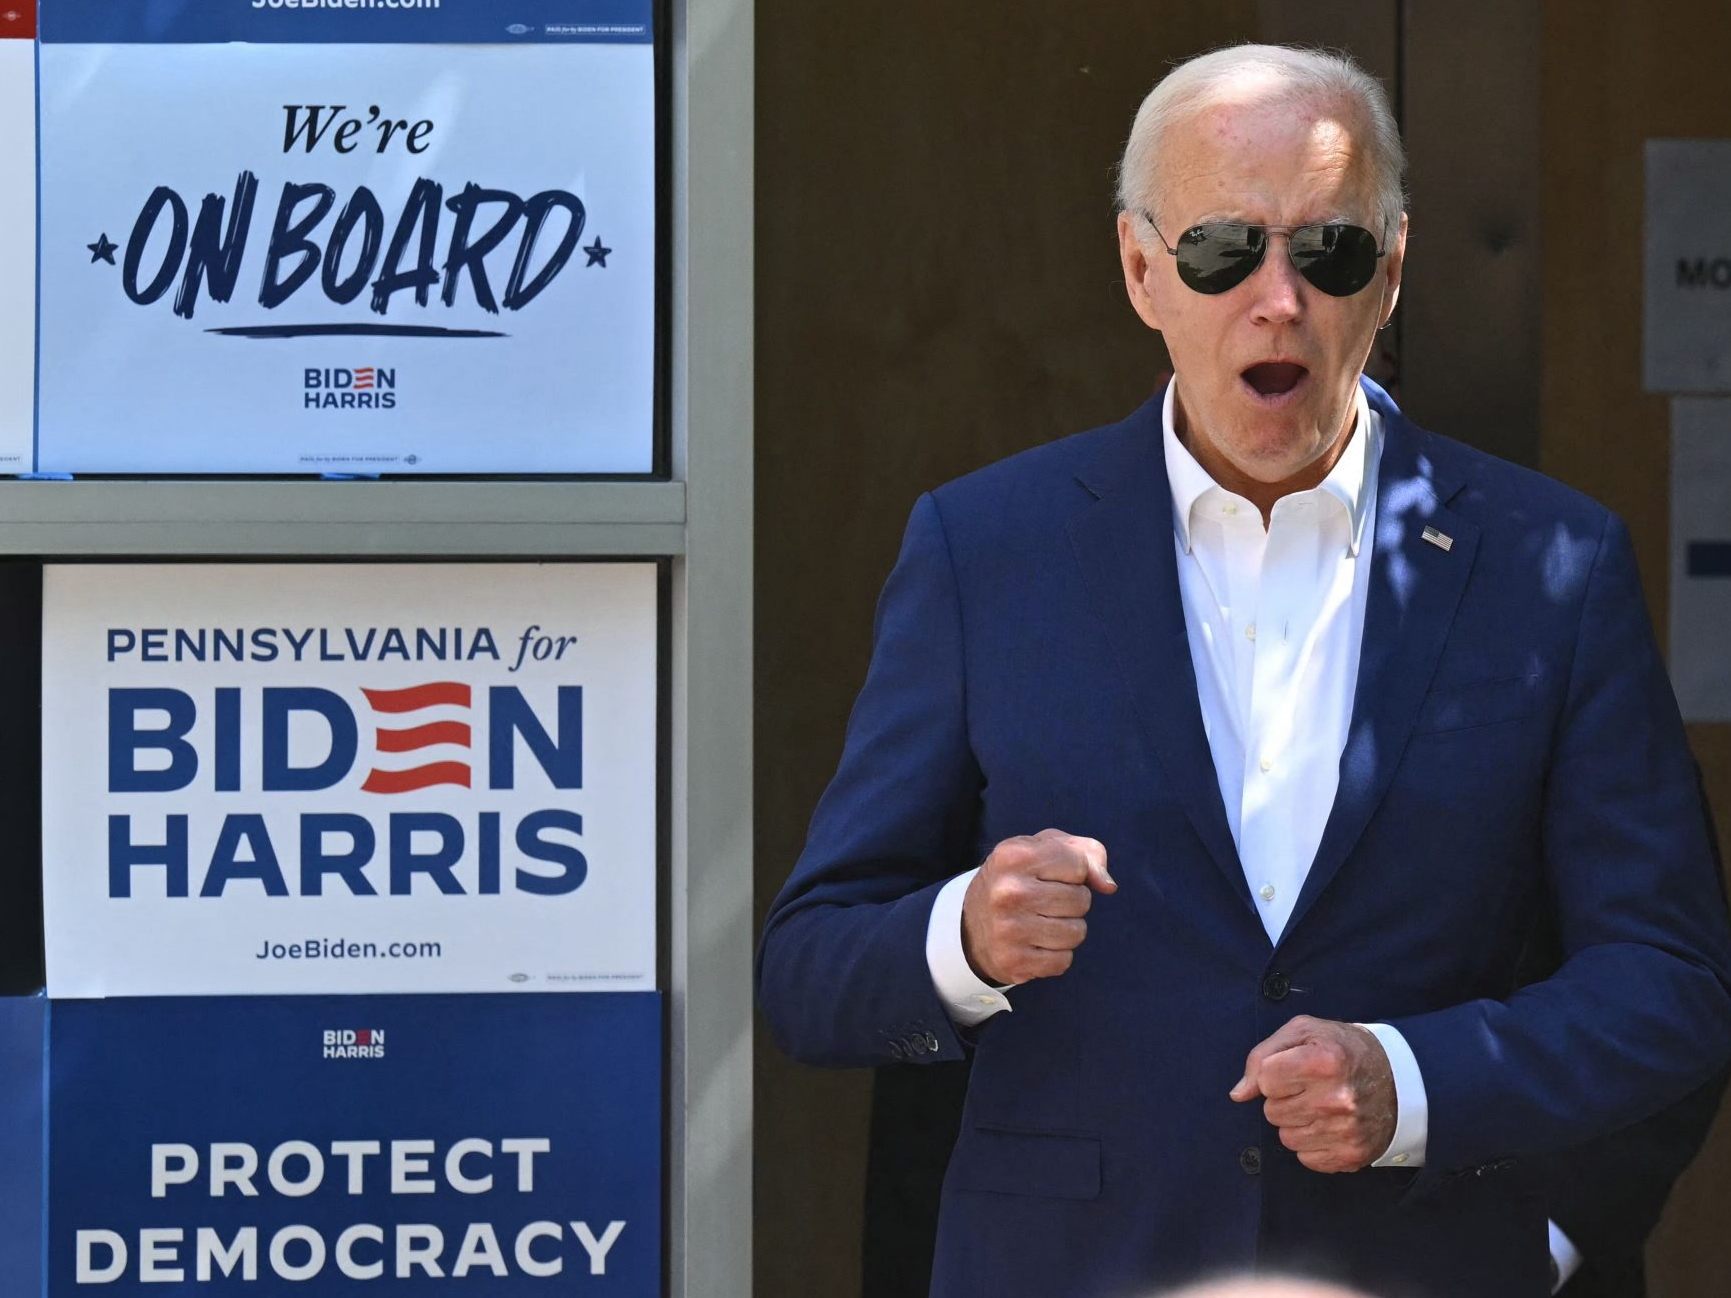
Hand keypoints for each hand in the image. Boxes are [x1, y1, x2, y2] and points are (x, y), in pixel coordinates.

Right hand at [960, 828, 1115, 985]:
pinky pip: (1063, 961)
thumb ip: (1086, 852)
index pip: (1078, 864)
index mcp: (1014, 855)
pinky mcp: (1013, 961)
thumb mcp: (1043, 850)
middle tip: (1046, 902)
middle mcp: (1008, 891)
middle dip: (1073, 901)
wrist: (971, 926)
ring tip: (1042, 923)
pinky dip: (1057, 955)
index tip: (1053, 876)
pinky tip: (1036, 945)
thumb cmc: (1019, 879)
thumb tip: (1108, 886)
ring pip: (1076, 932)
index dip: (1075, 871)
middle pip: (1081, 899)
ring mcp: (1009, 929)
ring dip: (1068, 929)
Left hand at [1229, 1016, 1396, 1172]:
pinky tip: (1329, 1126)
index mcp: (1324, 1062)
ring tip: (1320, 1106)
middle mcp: (1336, 1099)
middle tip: (1310, 1088)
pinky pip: (1306, 1159)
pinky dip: (1312, 1144)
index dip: (1274, 1073)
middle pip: (1272, 1112)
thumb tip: (1239, 1094)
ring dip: (1296, 1123)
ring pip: (1286, 1138)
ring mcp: (1345, 1131)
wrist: (1401, 1080)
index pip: (1265, 1079)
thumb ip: (1263, 1056)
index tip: (1294, 1068)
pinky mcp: (1351, 1156)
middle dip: (1284, 1099)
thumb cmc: (1344, 1050)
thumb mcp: (1304, 1032)